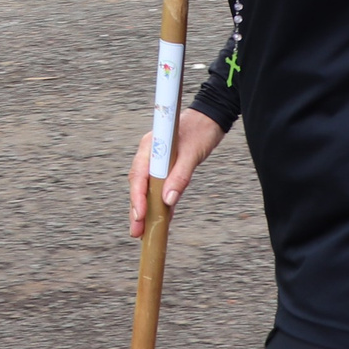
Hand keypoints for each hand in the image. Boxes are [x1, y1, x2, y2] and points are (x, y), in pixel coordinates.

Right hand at [127, 108, 226, 238]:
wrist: (212, 116)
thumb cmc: (201, 129)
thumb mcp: (192, 154)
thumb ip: (180, 176)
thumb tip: (168, 200)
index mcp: (150, 147)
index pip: (138, 176)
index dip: (138, 198)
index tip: (140, 216)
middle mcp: (149, 154)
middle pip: (138, 185)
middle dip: (136, 209)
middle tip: (136, 232)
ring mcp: (156, 161)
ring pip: (146, 188)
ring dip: (145, 209)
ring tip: (141, 231)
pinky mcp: (166, 166)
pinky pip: (159, 187)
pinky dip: (158, 202)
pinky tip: (160, 218)